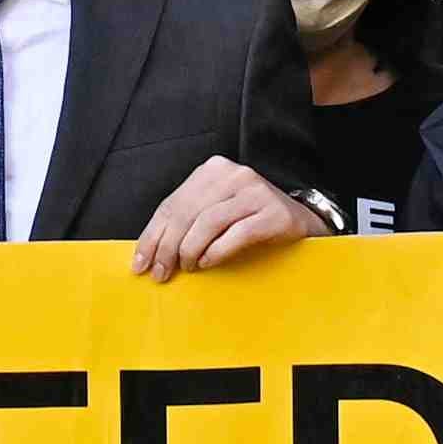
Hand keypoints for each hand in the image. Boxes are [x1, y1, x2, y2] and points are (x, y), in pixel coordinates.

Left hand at [133, 155, 318, 279]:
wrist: (302, 221)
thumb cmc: (251, 219)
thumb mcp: (216, 212)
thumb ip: (187, 223)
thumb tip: (151, 253)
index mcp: (213, 170)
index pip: (172, 203)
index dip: (152, 236)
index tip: (140, 263)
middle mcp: (234, 174)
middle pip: (187, 212)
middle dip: (168, 247)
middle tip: (161, 273)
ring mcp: (256, 191)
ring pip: (209, 222)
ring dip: (191, 250)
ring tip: (188, 268)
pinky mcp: (274, 212)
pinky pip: (237, 233)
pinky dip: (217, 252)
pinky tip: (207, 264)